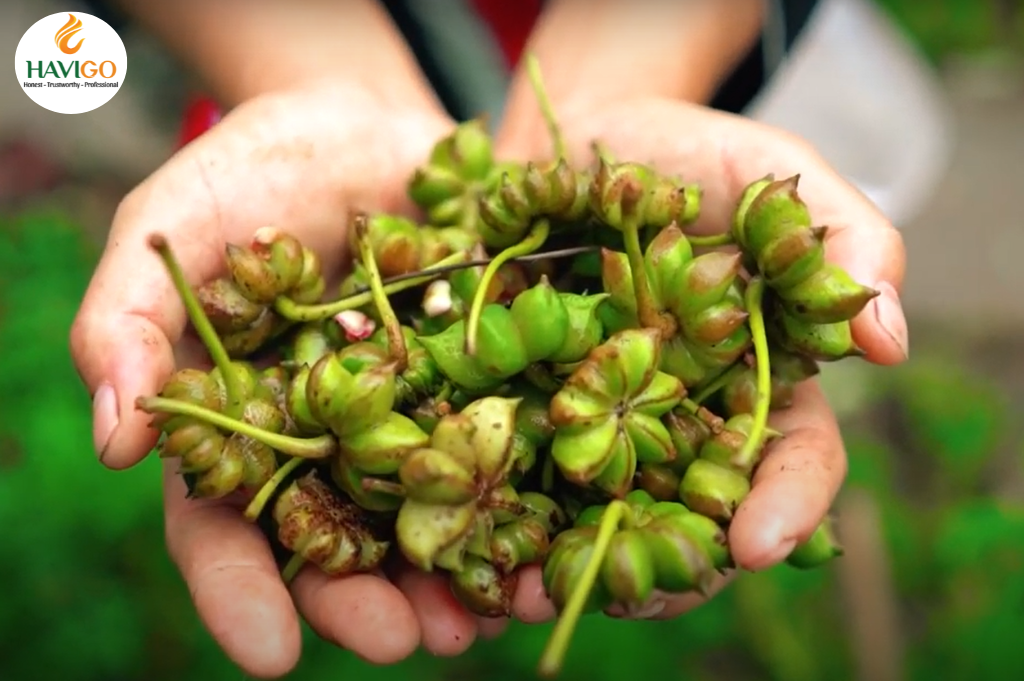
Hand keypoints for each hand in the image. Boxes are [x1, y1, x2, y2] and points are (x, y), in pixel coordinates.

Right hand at [68, 83, 551, 676]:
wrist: (361, 123)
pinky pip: (508, 450)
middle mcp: (330, 443)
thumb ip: (128, 322)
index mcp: (244, 427)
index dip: (243, 590)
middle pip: (340, 543)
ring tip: (486, 617)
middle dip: (367, 600)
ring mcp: (412, 418)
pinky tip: (549, 537)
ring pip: (429, 516)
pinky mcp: (483, 382)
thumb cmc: (251, 171)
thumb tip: (116, 442)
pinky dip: (527, 498)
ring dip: (459, 574)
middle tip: (403, 640)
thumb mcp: (172, 226)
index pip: (227, 526)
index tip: (269, 654)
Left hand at [493, 96, 908, 619]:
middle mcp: (677, 420)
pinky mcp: (517, 408)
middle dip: (662, 570)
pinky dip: (487, 514)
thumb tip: (890, 339)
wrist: (568, 137)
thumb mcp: (771, 173)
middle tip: (626, 595)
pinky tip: (461, 541)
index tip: (761, 543)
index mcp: (752, 383)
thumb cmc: (682, 150)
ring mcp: (595, 422)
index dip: (786, 506)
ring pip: (590, 519)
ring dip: (562, 567)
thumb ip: (843, 238)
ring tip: (524, 592)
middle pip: (685, 520)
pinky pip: (507, 474)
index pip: (789, 460)